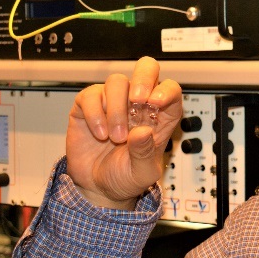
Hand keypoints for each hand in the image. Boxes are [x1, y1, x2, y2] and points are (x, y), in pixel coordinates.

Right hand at [65, 57, 181, 208]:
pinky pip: (90, 95)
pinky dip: (95, 114)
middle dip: (143, 78)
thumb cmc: (125, 177)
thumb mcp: (142, 173)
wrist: (97, 188)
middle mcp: (137, 104)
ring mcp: (113, 102)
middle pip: (146, 69)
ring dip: (117, 108)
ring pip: (117, 82)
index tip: (156, 102)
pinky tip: (100, 134)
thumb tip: (143, 132)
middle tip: (137, 100)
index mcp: (159, 116)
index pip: (170, 89)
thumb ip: (145, 154)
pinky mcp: (88, 107)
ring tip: (115, 137)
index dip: (167, 90)